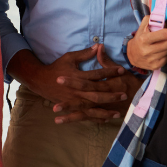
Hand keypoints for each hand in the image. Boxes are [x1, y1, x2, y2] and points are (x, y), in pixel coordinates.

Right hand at [7, 46, 130, 124]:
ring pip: (93, 107)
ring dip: (106, 111)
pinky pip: (85, 114)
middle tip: (125, 94)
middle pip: (98, 93)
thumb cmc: (57, 68)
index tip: (122, 70)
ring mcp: (75, 100)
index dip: (110, 71)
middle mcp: (78, 90)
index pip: (98, 74)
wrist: (41, 81)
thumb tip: (98, 46)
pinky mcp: (72, 107)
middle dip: (112, 94)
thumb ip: (85, 53)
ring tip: (118, 113)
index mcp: (78, 76)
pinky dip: (95, 118)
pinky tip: (105, 120)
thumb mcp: (70, 58)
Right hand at [126, 15, 166, 70]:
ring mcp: (151, 60)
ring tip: (161, 46)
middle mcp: (147, 50)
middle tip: (164, 39)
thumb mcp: (142, 27)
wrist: (131, 55)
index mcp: (144, 39)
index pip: (165, 34)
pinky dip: (166, 55)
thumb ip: (151, 19)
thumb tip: (163, 19)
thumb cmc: (139, 39)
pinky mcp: (154, 66)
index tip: (166, 32)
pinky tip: (160, 52)